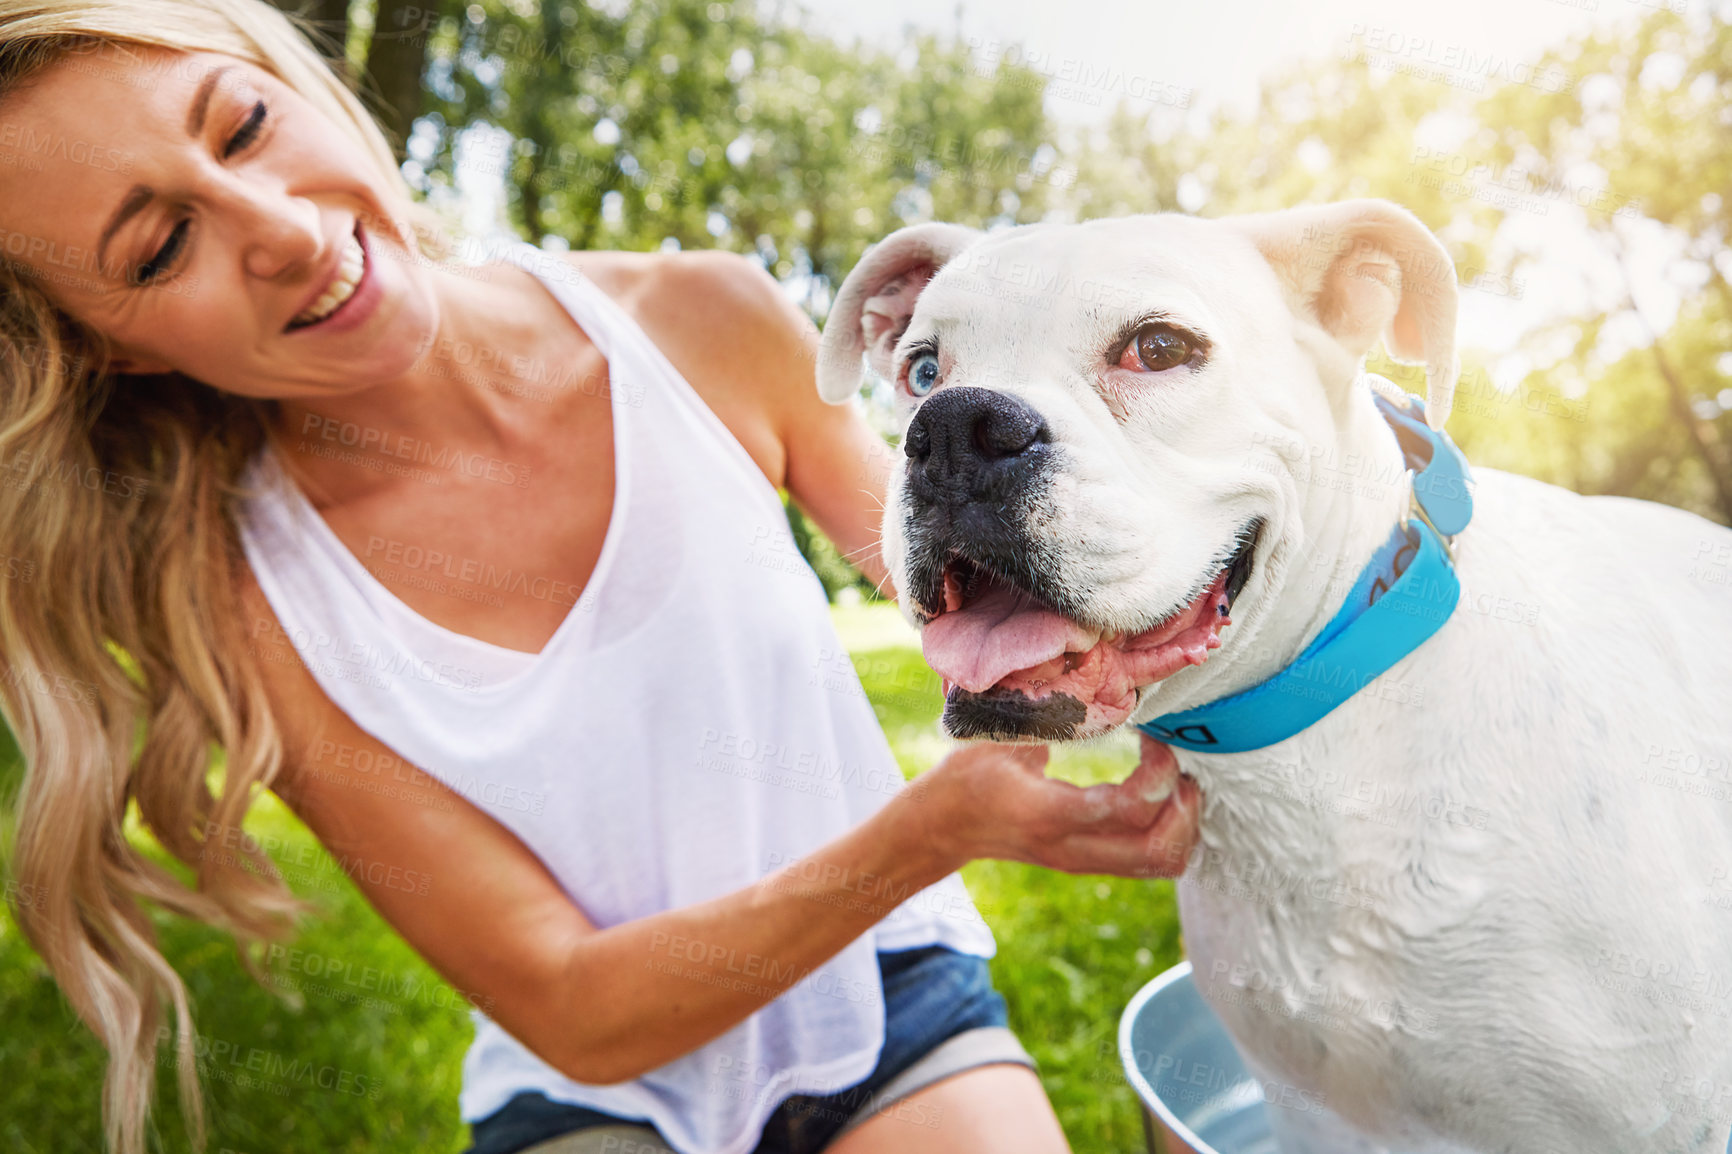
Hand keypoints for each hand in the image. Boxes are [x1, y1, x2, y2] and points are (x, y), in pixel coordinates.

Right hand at [902, 734, 1201, 878]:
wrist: (946, 827)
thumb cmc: (969, 773)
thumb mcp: (997, 736)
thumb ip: (1043, 712)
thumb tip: (1085, 670)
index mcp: (1049, 814)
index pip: (1127, 809)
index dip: (1158, 772)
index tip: (1152, 737)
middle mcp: (1072, 847)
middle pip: (1158, 849)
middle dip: (1183, 804)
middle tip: (1175, 763)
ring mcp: (1084, 861)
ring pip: (1163, 863)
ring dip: (1184, 822)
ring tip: (1176, 781)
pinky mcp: (1092, 863)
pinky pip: (1152, 862)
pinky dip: (1172, 831)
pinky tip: (1161, 796)